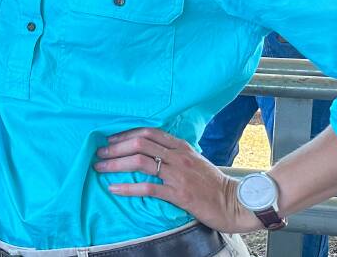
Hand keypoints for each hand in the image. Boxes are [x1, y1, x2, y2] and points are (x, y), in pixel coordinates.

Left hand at [94, 127, 260, 232]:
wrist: (236, 204)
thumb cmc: (213, 184)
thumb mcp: (195, 161)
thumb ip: (175, 153)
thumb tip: (151, 150)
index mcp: (181, 147)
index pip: (149, 132)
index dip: (126, 134)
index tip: (110, 139)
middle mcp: (179, 157)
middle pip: (140, 144)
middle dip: (116, 147)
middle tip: (100, 153)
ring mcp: (179, 175)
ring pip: (141, 162)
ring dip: (116, 164)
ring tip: (100, 167)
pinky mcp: (179, 194)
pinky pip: (149, 188)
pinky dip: (128, 187)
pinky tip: (114, 188)